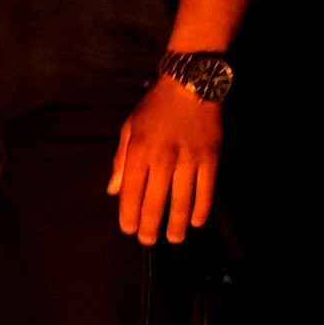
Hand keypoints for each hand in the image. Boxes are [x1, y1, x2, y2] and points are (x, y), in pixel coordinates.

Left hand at [112, 72, 222, 243]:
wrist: (190, 84)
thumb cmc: (155, 107)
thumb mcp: (130, 127)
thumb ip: (120, 160)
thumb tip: (113, 191)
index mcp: (139, 150)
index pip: (131, 191)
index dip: (129, 215)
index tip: (129, 230)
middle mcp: (163, 157)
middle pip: (155, 202)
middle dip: (150, 227)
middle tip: (149, 241)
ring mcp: (188, 159)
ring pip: (182, 201)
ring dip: (177, 224)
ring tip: (174, 238)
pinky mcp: (210, 157)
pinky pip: (206, 190)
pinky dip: (201, 209)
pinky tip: (196, 222)